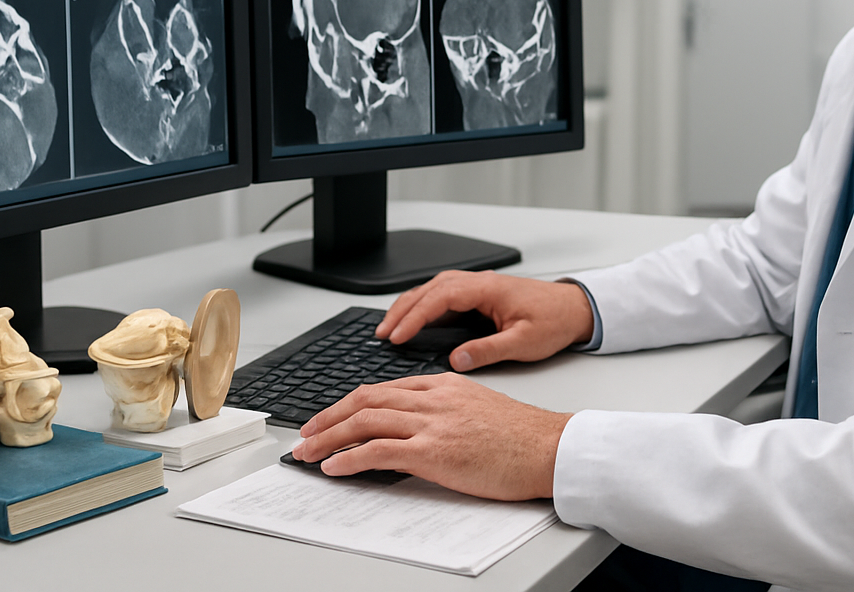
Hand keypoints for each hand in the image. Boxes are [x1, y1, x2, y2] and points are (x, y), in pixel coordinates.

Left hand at [292, 373, 569, 499]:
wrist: (549, 447)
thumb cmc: (522, 436)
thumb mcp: (477, 408)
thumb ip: (444, 410)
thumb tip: (416, 428)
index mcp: (442, 385)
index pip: (382, 388)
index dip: (348, 402)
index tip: (329, 417)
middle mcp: (432, 398)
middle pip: (365, 399)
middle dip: (327, 417)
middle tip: (304, 433)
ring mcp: (432, 423)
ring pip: (364, 421)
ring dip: (327, 438)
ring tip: (307, 453)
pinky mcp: (434, 451)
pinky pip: (379, 451)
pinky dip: (349, 458)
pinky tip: (334, 467)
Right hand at [376, 270, 594, 370]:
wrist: (576, 308)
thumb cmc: (555, 321)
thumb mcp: (524, 343)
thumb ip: (489, 350)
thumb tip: (456, 360)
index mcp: (487, 289)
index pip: (440, 298)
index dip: (414, 316)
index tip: (396, 335)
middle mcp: (479, 283)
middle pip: (429, 289)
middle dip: (401, 310)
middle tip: (381, 333)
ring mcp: (478, 287)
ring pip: (433, 290)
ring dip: (409, 306)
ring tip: (389, 328)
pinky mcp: (479, 295)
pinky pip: (443, 296)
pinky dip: (423, 306)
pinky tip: (413, 321)